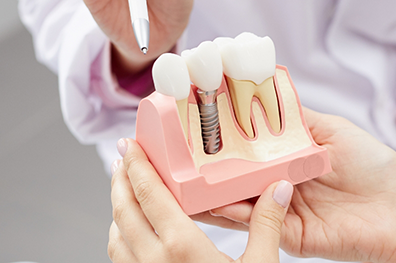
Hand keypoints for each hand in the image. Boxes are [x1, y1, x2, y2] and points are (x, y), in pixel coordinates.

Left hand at [108, 139, 291, 262]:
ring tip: (126, 188)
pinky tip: (130, 232)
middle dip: (120, 179)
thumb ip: (268, 226)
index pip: (150, 194)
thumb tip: (280, 189)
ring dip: (117, 207)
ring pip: (115, 234)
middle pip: (123, 209)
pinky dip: (119, 236)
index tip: (128, 144)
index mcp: (181, 248)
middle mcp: (153, 262)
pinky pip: (119, 260)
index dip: (136, 165)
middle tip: (123, 158)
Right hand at [194, 109, 395, 262]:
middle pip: (235, 174)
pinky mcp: (283, 232)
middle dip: (207, 166)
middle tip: (178, 155)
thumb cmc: (373, 167)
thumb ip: (297, 117)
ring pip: (236, 199)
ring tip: (181, 179)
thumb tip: (267, 93)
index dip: (223, 139)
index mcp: (288, 157)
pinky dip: (228, 212)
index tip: (198, 126)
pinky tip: (209, 200)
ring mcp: (278, 207)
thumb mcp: (332, 129)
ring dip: (209, 190)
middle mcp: (278, 181)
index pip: (247, 148)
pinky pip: (252, 222)